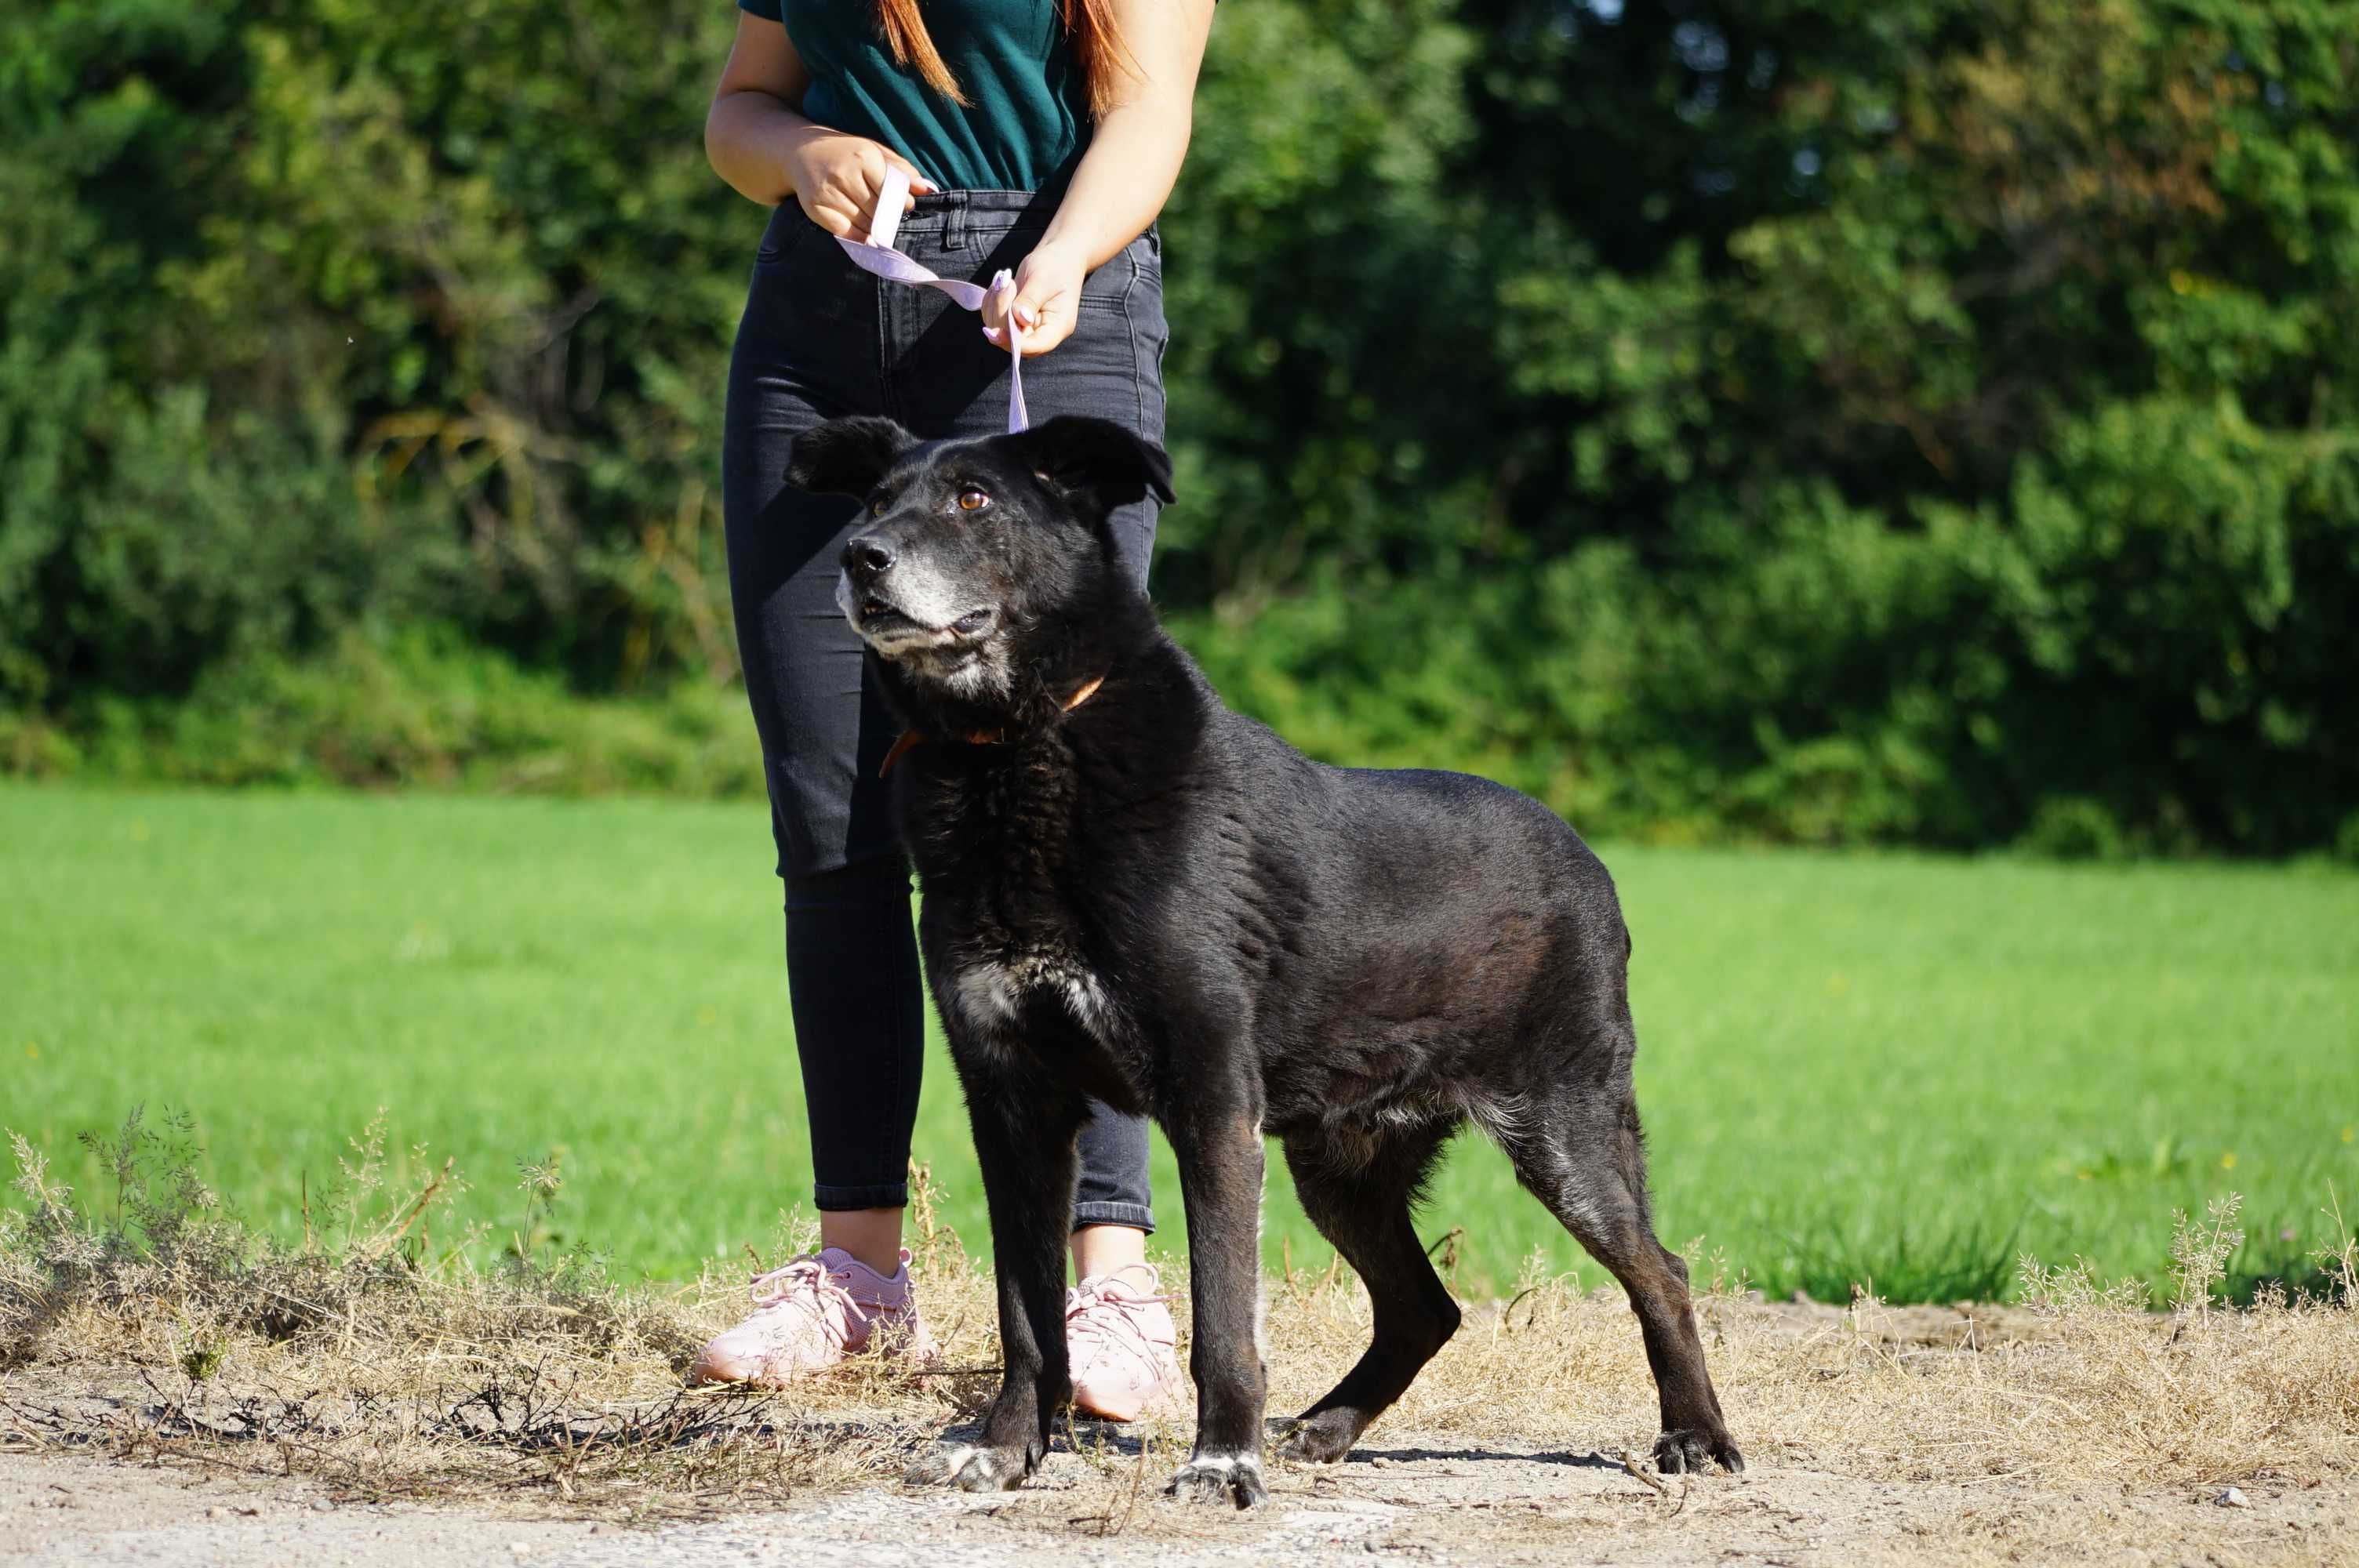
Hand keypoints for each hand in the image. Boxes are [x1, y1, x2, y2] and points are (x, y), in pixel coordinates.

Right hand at [782, 127, 933, 242]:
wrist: (800, 151)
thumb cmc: (845, 153)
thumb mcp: (873, 151)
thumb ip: (900, 169)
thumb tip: (927, 189)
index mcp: (863, 156)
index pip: (891, 189)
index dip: (901, 202)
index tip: (904, 206)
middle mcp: (844, 173)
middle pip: (878, 210)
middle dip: (888, 216)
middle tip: (890, 216)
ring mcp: (828, 192)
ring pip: (864, 223)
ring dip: (875, 228)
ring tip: (877, 222)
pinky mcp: (815, 208)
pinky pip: (845, 232)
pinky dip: (859, 237)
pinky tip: (866, 235)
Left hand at [981, 238, 1086, 357]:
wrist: (1058, 256)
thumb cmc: (1055, 265)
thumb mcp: (1042, 280)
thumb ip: (1029, 301)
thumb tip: (1019, 319)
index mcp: (1057, 327)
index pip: (1034, 346)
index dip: (1013, 342)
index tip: (994, 330)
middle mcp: (1042, 333)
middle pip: (1014, 341)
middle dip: (1000, 315)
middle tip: (1003, 283)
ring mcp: (1028, 328)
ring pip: (1000, 332)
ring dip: (994, 306)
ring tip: (1003, 280)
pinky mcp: (1016, 321)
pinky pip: (995, 321)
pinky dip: (991, 303)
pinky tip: (1000, 285)